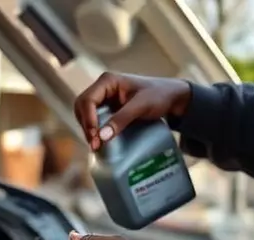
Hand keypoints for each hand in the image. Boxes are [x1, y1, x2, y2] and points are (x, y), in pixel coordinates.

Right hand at [74, 72, 191, 150]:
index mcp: (108, 81)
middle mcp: (103, 88)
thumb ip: (122, 119)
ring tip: (96, 145)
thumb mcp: (141, 106)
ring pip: (85, 113)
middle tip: (94, 144)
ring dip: (88, 129)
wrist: (171, 98)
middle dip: (85, 125)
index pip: (88, 100)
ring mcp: (105, 98)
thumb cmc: (158, 96)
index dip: (88, 119)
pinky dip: (94, 130)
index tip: (94, 137)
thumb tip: (101, 136)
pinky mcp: (109, 108)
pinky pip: (95, 119)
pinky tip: (100, 141)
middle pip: (82, 106)